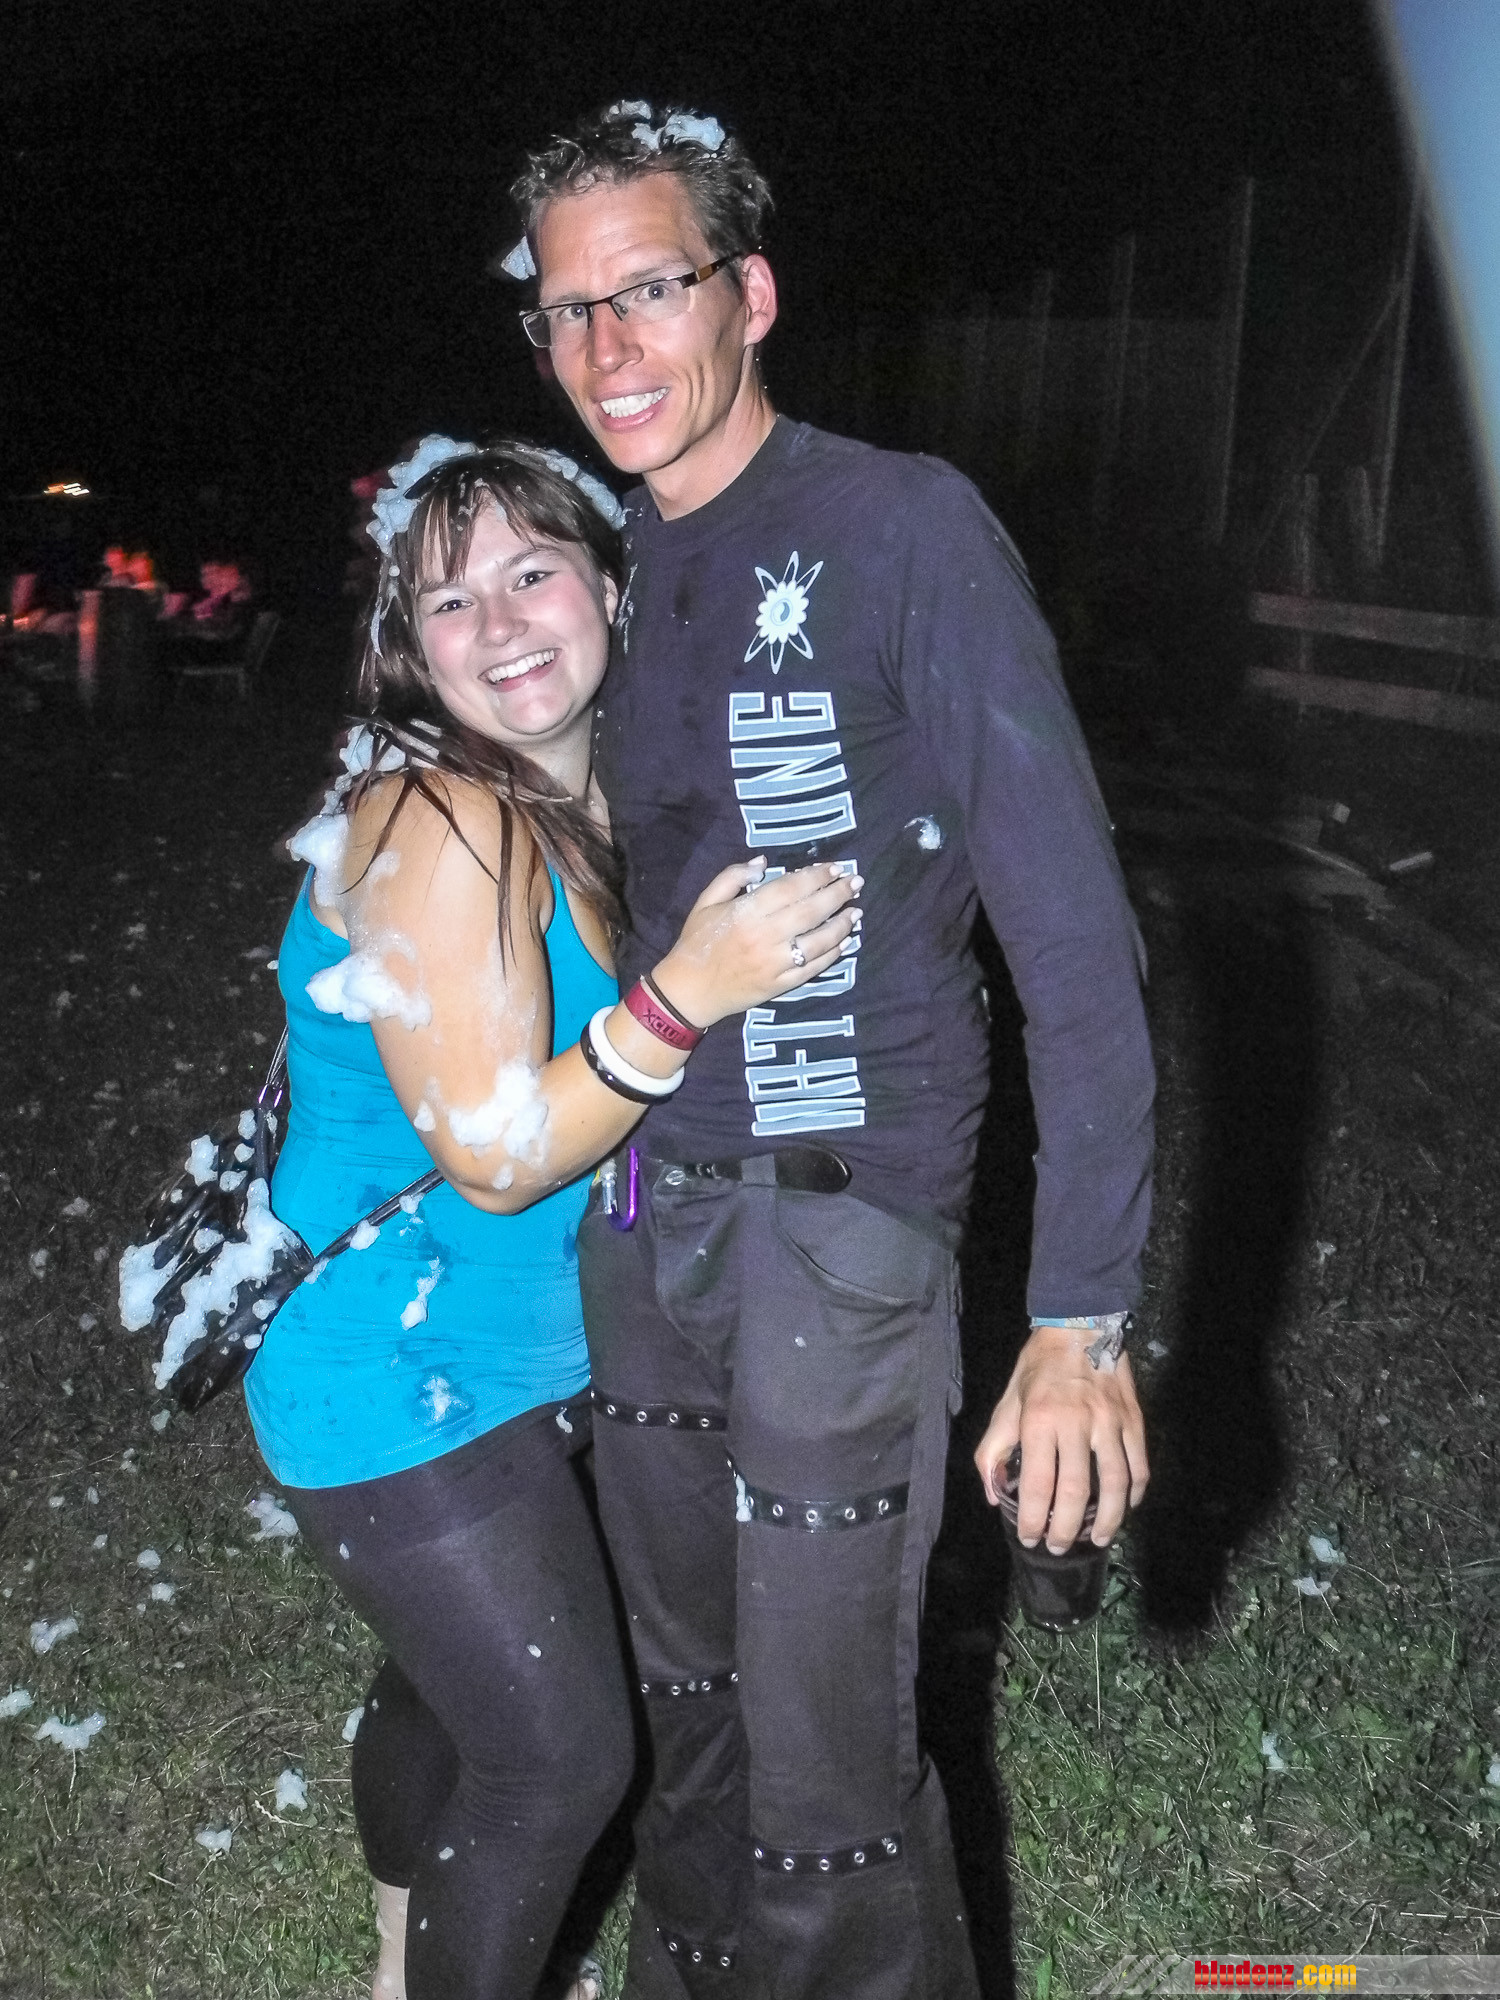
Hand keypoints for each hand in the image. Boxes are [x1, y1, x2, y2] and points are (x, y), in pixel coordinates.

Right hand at [654, 859, 860, 1027]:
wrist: (688, 991)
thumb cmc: (696, 942)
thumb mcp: (706, 902)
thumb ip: (733, 876)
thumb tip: (763, 862)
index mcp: (747, 912)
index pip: (791, 888)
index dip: (817, 876)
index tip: (835, 868)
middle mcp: (765, 936)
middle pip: (811, 911)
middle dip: (838, 894)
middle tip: (856, 883)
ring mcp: (775, 963)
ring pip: (819, 941)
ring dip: (842, 925)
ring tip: (856, 912)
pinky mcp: (780, 985)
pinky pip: (813, 968)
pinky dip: (832, 955)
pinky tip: (845, 942)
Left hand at [973, 1324, 1148, 1551]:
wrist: (1081, 1325)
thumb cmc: (1039, 1367)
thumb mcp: (1007, 1401)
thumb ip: (993, 1448)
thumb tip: (992, 1494)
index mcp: (1040, 1420)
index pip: (1036, 1483)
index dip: (1032, 1518)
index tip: (1029, 1538)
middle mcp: (1076, 1424)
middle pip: (1076, 1492)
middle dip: (1066, 1528)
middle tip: (1059, 1547)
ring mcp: (1110, 1423)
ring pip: (1115, 1484)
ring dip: (1109, 1520)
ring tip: (1098, 1540)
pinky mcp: (1134, 1420)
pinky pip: (1139, 1465)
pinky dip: (1135, 1492)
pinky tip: (1127, 1508)